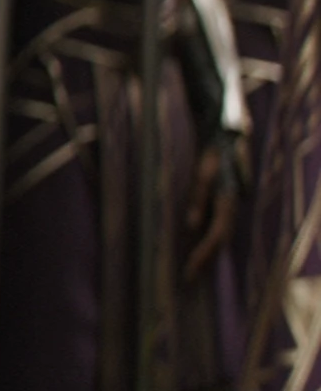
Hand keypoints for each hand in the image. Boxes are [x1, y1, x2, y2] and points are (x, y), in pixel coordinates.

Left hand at [189, 147, 243, 277]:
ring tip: (192, 271)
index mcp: (228, 204)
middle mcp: (231, 209)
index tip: (190, 269)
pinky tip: (196, 250)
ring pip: (219, 237)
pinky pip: (216, 229)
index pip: (216, 236)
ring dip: (207, 254)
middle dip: (205, 260)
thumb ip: (199, 198)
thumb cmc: (212, 155)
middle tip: (188, 279)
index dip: (204, 254)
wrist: (225, 140)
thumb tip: (192, 225)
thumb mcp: (203, 175)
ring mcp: (228, 208)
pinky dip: (207, 242)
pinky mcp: (222, 206)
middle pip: (219, 242)